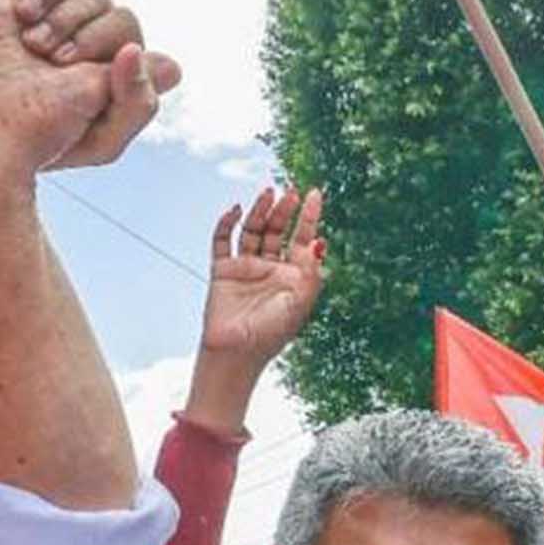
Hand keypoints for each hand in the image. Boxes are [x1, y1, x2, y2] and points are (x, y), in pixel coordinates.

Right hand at [199, 186, 325, 369]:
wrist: (236, 353)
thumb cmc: (271, 334)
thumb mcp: (300, 303)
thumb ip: (311, 272)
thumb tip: (320, 242)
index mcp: (292, 277)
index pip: (301, 239)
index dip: (308, 217)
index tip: (314, 194)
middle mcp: (270, 269)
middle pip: (277, 231)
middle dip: (285, 211)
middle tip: (292, 192)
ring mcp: (246, 268)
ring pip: (252, 230)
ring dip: (260, 211)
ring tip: (268, 193)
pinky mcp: (223, 270)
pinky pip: (223, 241)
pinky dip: (226, 223)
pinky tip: (235, 209)